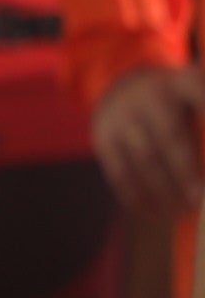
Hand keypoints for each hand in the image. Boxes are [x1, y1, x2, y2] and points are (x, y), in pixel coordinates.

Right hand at [93, 68, 204, 220]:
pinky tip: (152, 213)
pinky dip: (136, 195)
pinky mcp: (103, 136)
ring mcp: (123, 115)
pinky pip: (119, 171)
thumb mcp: (196, 100)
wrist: (122, 88)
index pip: (202, 101)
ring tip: (182, 211)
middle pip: (170, 136)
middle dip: (186, 172)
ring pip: (145, 158)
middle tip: (199, 200)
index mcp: (184, 84)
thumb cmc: (177, 106)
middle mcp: (152, 95)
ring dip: (164, 190)